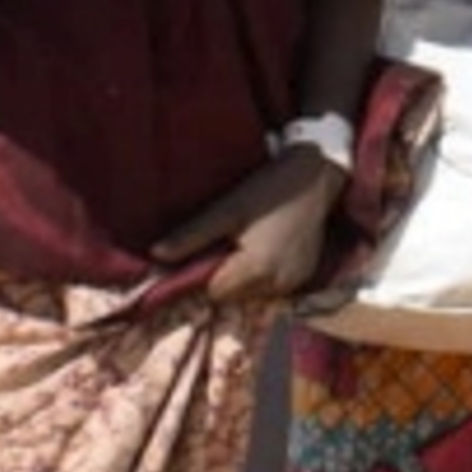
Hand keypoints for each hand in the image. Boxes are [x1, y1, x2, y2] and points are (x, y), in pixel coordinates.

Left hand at [154, 145, 344, 302]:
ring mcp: (294, 282)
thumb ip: (192, 236)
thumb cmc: (268, 189)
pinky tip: (266, 247)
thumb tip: (154, 256)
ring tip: (248, 242)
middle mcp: (278, 284)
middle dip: (225, 276)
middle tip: (229, 242)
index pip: (215, 292)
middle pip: (234, 296)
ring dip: (244, 277)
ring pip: (253, 293)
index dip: (205, 274)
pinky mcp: (305, 276)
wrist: (316, 176)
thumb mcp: (227, 209)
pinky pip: (272, 286)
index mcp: (257, 269)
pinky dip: (263, 274)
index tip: (208, 249)